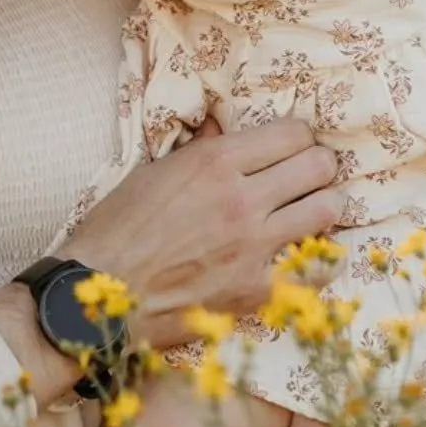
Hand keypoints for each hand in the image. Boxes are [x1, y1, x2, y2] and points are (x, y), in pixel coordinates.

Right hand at [68, 119, 341, 349]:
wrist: (97, 294)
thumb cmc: (116, 230)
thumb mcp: (153, 173)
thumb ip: (199, 151)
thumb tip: (224, 132)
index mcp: (213, 162)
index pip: (292, 133)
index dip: (298, 139)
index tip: (293, 149)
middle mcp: (241, 198)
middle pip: (318, 165)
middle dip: (319, 167)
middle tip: (310, 177)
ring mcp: (253, 246)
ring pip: (327, 209)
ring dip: (325, 206)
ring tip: (313, 211)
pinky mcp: (257, 290)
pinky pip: (318, 268)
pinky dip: (321, 260)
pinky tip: (310, 255)